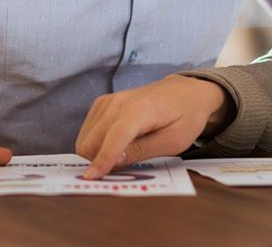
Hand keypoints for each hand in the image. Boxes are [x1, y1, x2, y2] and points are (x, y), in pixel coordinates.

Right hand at [75, 75, 231, 179]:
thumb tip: (115, 161)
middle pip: (93, 139)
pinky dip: (95, 143)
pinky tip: (113, 147)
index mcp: (141, 109)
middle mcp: (119, 101)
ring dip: (95, 153)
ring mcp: (109, 100)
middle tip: (116, 173)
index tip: (91, 178)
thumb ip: (143, 150)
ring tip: (119, 159)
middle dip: (98, 160)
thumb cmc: (184, 118)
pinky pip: (88, 129)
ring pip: (87, 136)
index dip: (103, 158)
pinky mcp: (103, 103)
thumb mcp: (173, 142)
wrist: (184, 93)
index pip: (116, 136)